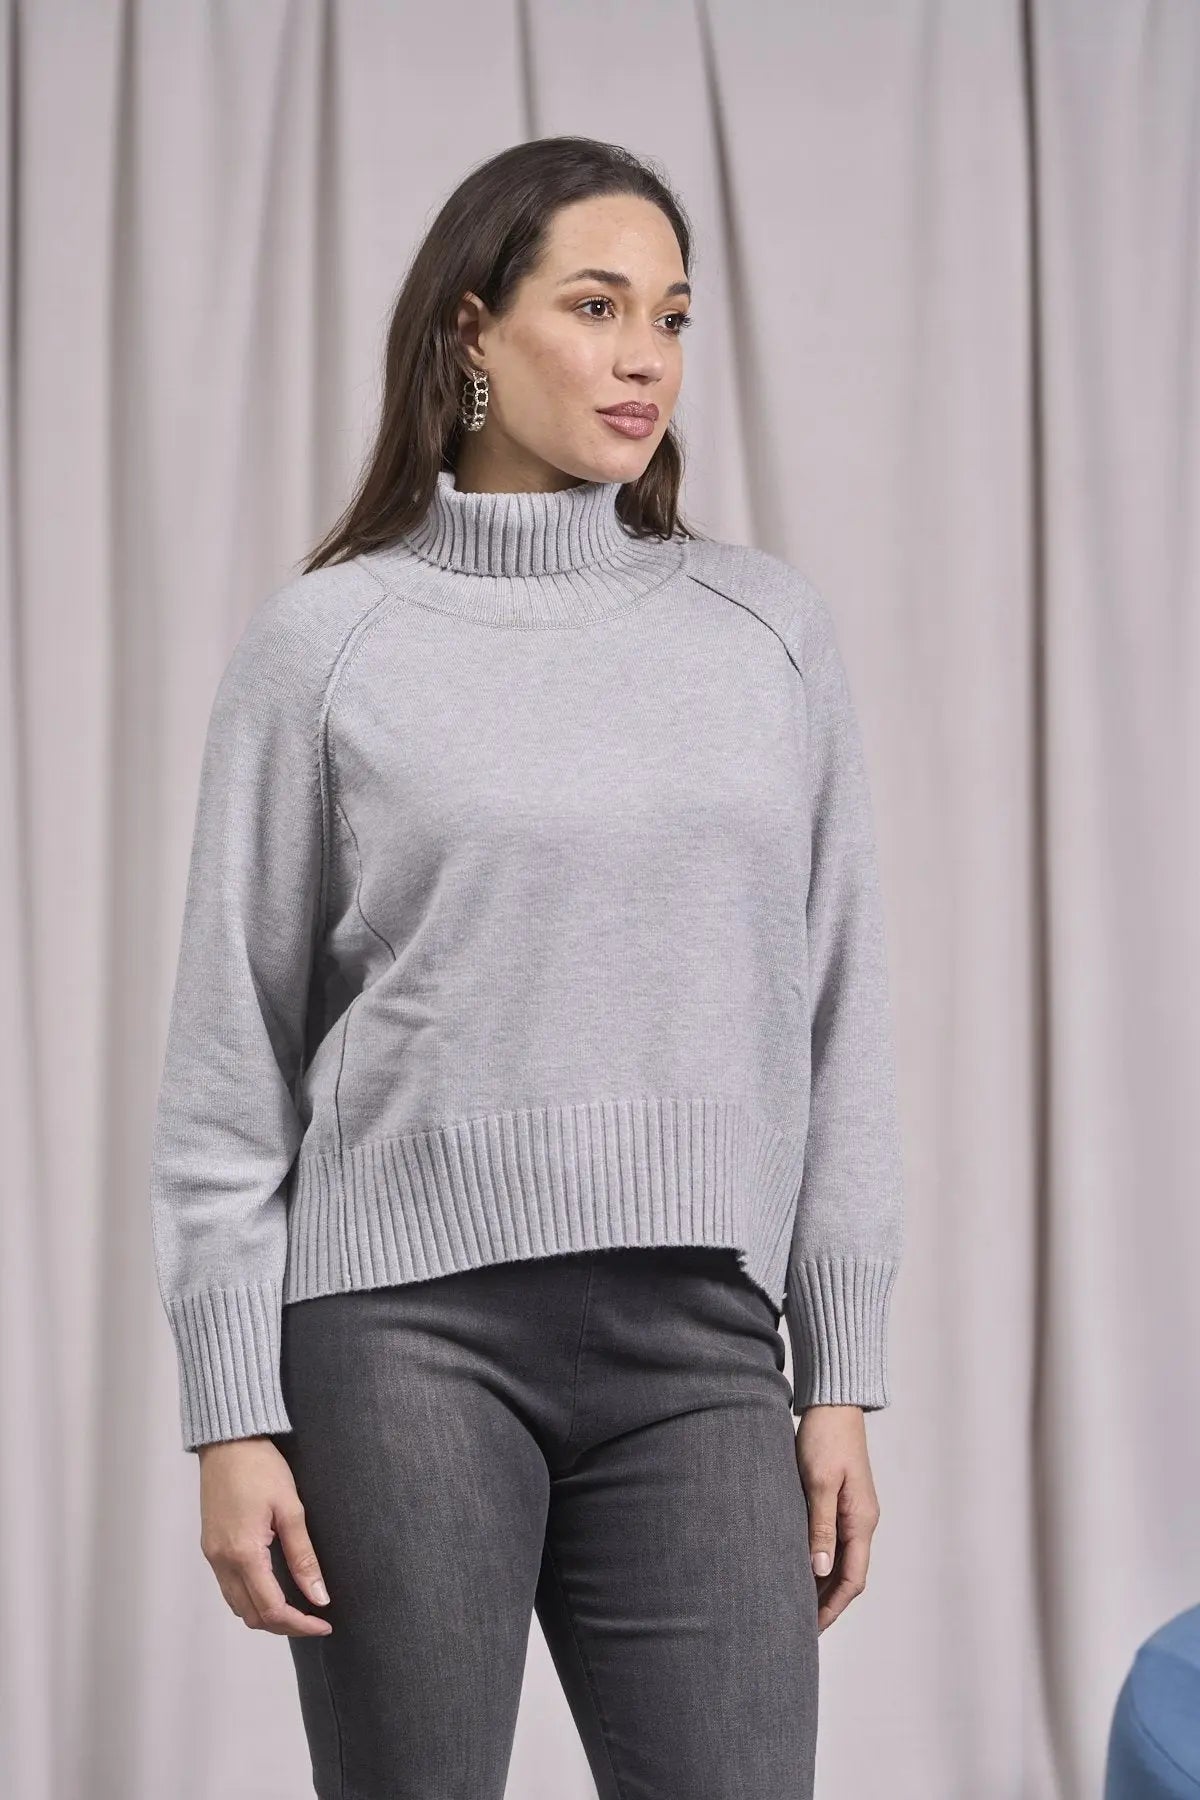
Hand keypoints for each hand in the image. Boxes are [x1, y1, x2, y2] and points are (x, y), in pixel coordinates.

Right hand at [198, 1435, 332, 1636]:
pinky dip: (251, 1598)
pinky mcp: (210, 1547)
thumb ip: (303, 1556)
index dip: (300, 1624)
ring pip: (238, 1606)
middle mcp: (222, 1561)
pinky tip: (274, 1587)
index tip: (325, 1624)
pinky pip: (229, 1588)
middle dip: (284, 1626)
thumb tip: (319, 1596)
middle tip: (315, 1619)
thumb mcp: (291, 1508)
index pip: (272, 1609)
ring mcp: (212, 1556)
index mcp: (243, 1553)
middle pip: (252, 1616)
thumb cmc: (261, 1467)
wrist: (227, 1442)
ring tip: (298, 1607)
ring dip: (266, 1614)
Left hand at [794, 1404, 879, 1633]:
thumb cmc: (825, 1438)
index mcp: (861, 1521)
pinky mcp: (840, 1501)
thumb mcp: (818, 1483)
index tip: (810, 1630)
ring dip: (820, 1584)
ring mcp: (852, 1512)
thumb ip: (820, 1527)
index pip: (852, 1579)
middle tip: (797, 1626)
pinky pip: (832, 1541)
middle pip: (847, 1575)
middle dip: (825, 1603)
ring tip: (793, 1605)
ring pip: (839, 1560)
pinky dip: (817, 1560)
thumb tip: (819, 1571)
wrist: (833, 1403)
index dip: (832, 1607)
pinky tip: (797, 1568)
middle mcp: (862, 1521)